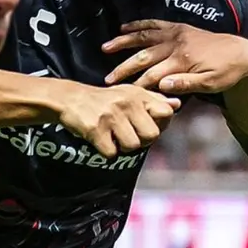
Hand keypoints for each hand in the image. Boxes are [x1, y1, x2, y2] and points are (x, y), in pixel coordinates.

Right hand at [52, 83, 179, 157]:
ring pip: (133, 146)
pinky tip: (101, 139)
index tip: (147, 124)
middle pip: (152, 135)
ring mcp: (111, 116)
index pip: (167, 112)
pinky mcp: (95, 129)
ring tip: (113, 136)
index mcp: (139, 95)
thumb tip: (177, 104)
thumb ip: (155, 100)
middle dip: (142, 140)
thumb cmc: (106, 100)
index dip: (161, 124)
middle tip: (129, 134)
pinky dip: (107, 152)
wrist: (70, 99)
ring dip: (123, 147)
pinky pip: (112, 153)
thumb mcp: (131, 94)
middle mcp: (127, 103)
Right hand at [102, 20, 247, 93]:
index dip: (138, 86)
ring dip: (124, 42)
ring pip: (144, 36)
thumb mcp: (211, 84)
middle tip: (107, 79)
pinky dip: (138, 25)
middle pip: (144, 56)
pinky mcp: (178, 27)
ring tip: (105, 47)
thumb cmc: (226, 73)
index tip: (124, 96)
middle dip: (124, 68)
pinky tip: (124, 27)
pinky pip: (154, 24)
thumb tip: (162, 87)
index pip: (154, 76)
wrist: (241, 52)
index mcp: (183, 60)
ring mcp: (176, 33)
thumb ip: (186, 84)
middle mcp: (176, 44)